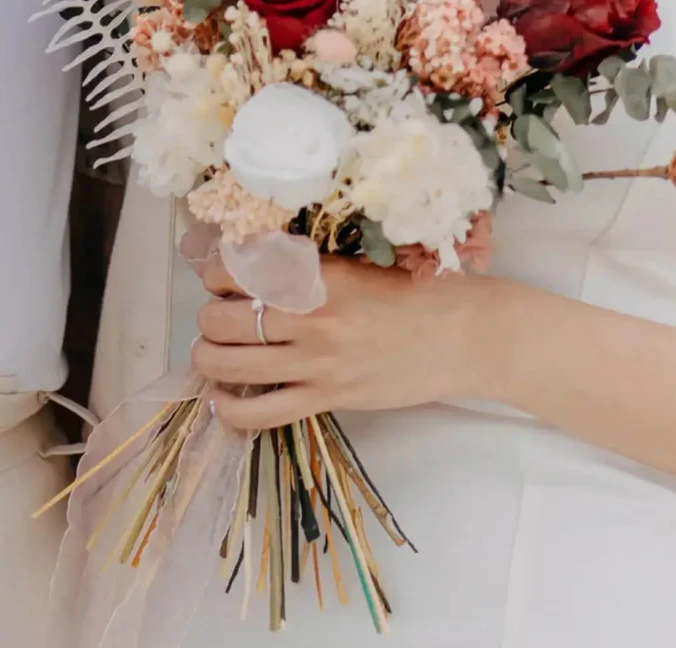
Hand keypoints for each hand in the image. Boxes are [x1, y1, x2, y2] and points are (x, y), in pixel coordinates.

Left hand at [192, 255, 493, 429]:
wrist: (467, 335)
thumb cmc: (423, 290)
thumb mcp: (366, 262)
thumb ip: (315, 264)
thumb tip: (258, 262)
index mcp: (322, 274)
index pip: (239, 269)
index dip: (214, 270)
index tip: (219, 272)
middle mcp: (313, 318)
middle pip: (223, 318)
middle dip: (208, 315)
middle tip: (218, 311)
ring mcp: (319, 364)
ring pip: (229, 364)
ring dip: (207, 356)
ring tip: (212, 349)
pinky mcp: (329, 399)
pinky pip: (260, 413)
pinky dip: (229, 409)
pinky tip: (222, 398)